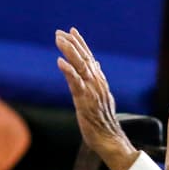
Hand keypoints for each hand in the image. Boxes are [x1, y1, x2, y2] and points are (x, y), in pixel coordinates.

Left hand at [56, 28, 138, 169]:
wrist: (109, 138)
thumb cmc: (103, 121)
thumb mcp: (101, 97)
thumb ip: (97, 80)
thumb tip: (96, 66)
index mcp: (100, 82)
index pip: (90, 58)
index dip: (81, 44)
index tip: (72, 31)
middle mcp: (97, 83)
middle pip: (84, 58)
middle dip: (72, 43)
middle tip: (60, 32)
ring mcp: (92, 91)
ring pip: (80, 66)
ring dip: (70, 51)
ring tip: (59, 40)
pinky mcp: (85, 100)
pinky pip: (75, 83)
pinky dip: (68, 71)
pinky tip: (60, 62)